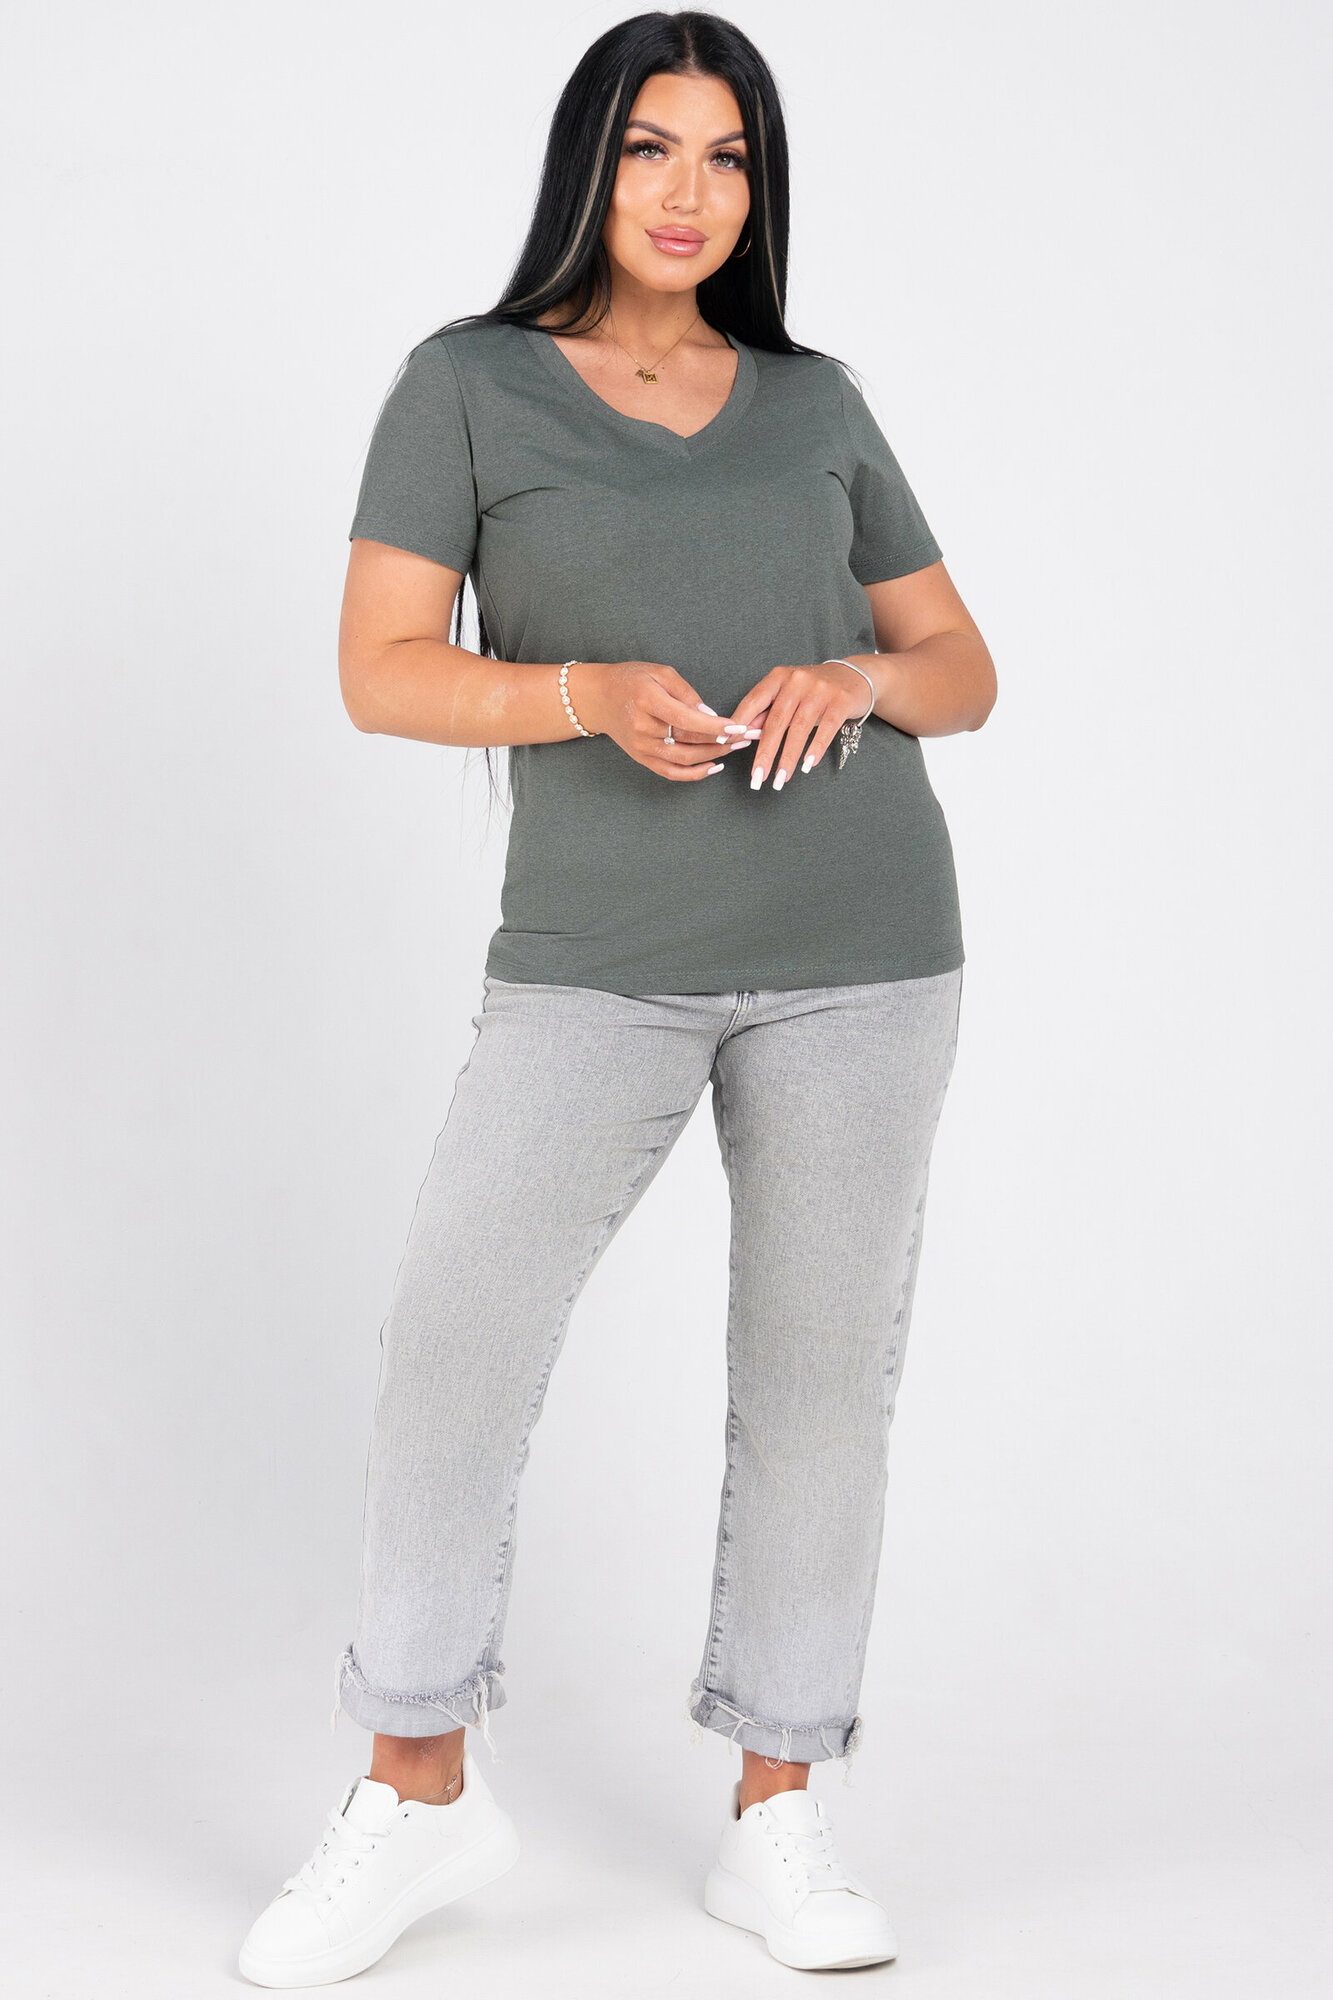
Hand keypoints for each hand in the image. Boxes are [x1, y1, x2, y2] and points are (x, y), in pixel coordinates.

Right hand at [571, 660, 762, 781]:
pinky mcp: (642, 759)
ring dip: (714, 756)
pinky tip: (714, 766)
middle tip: (747, 736)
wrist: (598, 698)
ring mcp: (641, 747)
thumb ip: (686, 693)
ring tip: (736, 747)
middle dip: (722, 740)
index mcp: (647, 701)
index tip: (738, 726)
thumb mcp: (660, 672)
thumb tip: (710, 715)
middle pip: (688, 741)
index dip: (714, 726)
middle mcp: (642, 728)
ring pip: (684, 759)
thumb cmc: (631, 680)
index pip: (686, 719)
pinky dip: (694, 774)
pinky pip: (671, 773)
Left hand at [724, 660, 874, 789]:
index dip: (739, 724)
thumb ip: (766, 713)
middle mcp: (797, 680)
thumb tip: (742, 734)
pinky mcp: (840, 700)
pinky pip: (826, 728)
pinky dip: (816, 748)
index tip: (726, 744)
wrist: (854, 676)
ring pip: (800, 728)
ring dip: (789, 757)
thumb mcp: (787, 696)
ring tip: (781, 779)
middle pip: (776, 721)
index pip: (754, 702)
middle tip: (757, 778)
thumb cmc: (813, 692)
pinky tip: (808, 765)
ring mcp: (820, 690)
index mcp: (778, 677)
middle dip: (765, 752)